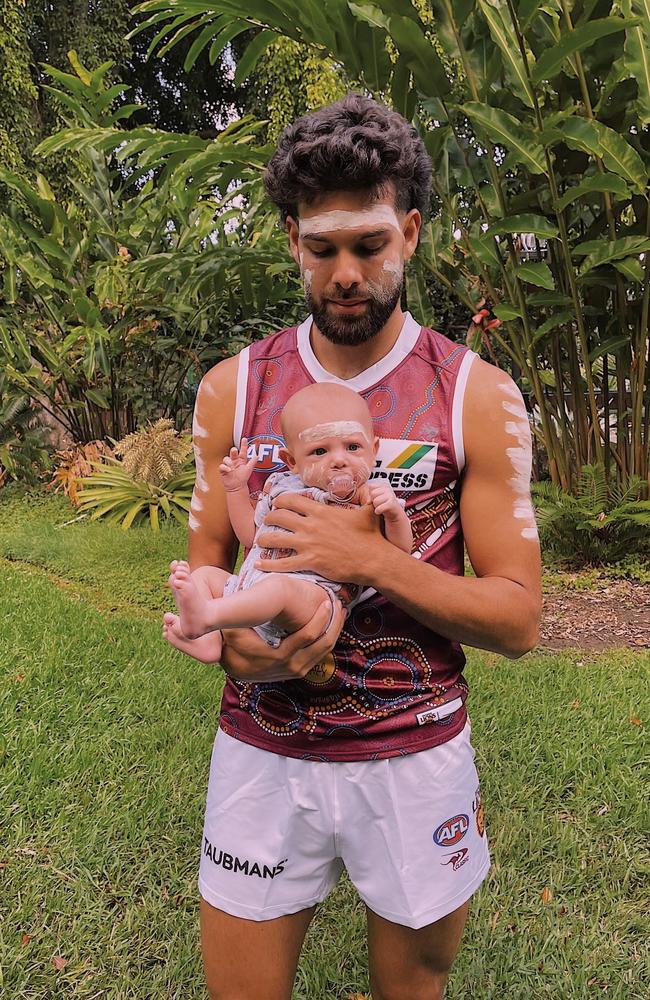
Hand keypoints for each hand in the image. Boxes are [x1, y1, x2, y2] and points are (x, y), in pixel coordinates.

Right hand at [219, 437, 255, 491]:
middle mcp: (234, 461)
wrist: (237, 487)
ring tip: (232, 466)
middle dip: (233, 451)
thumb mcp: (249, 469)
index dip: (243, 445)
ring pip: (226, 459)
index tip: (244, 439)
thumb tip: (257, 455)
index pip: (242, 451)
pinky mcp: (223, 470)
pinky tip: (229, 470)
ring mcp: (228, 465)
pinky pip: (222, 466)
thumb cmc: (243, 478)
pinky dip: (225, 467)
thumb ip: (253, 462)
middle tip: (234, 450)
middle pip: (233, 453)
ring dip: (229, 462)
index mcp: (241, 460)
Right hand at [219, 598, 344, 680]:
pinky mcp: (299, 671)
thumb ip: (238, 619)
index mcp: (279, 656)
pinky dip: (328, 639)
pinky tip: (331, 626)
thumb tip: (234, 605)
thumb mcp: (234, 630)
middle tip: (340, 604)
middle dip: (335, 623)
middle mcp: (291, 666)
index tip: (328, 602)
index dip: (321, 618)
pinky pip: (320, 656)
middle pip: (323, 644)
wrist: (233, 664)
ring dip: (334, 631)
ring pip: (325, 651)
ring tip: (340, 613)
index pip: (308, 636)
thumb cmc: (234, 641)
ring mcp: (296, 671)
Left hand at [255, 492, 388, 585]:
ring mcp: (309, 544)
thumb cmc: (371, 535)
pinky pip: (283, 564)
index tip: (276, 503)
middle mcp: (311, 525)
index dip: (280, 500)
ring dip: (264, 539)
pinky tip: (259, 564)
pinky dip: (268, 565)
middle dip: (268, 518)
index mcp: (321, 511)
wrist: (374, 559)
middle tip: (266, 520)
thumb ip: (365, 497)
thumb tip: (371, 489)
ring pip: (276, 539)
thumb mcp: (368, 510)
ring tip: (259, 540)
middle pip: (279, 517)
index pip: (292, 500)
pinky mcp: (310, 562)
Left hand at [367, 481, 402, 520]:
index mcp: (384, 485)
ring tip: (381, 506)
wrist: (395, 512)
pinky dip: (378, 511)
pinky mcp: (391, 504)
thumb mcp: (376, 497)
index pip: (371, 486)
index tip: (376, 498)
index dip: (371, 493)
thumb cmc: (384, 504)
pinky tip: (381, 511)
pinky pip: (379, 508)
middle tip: (379, 503)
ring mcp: (390, 495)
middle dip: (373, 500)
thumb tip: (368, 502)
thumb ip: (370, 497)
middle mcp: (388, 489)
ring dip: (376, 506)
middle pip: (372, 493)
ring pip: (375, 501)